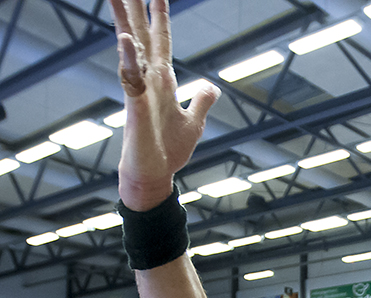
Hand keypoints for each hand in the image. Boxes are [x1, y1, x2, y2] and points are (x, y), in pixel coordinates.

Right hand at [109, 0, 219, 209]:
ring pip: (130, 49)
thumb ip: (201, 100)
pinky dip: (129, 60)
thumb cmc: (169, 150)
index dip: (160, 17)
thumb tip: (211, 85)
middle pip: (141, 35)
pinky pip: (131, 80)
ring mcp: (140, 92)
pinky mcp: (136, 109)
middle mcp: (148, 80)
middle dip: (136, 7)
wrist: (154, 175)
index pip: (161, 41)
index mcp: (162, 81)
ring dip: (125, 21)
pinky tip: (126, 40)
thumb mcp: (194, 122)